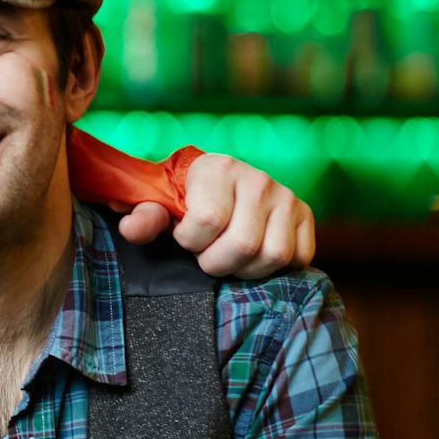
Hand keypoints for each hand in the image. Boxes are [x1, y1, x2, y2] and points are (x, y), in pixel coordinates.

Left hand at [118, 153, 313, 277]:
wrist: (215, 184)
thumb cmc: (181, 197)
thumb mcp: (157, 202)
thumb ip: (144, 215)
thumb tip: (132, 229)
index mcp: (217, 168)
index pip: (207, 221)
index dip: (190, 241)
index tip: (183, 236)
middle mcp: (258, 179)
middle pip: (243, 245)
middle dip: (216, 262)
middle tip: (205, 254)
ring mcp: (286, 196)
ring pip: (274, 255)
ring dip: (245, 269)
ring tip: (227, 256)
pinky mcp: (306, 215)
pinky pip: (299, 258)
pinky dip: (275, 269)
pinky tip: (252, 257)